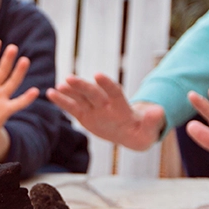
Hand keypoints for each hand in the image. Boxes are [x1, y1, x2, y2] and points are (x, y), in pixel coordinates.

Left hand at [0, 39, 38, 161]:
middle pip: (1, 71)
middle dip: (7, 60)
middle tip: (12, 47)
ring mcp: (1, 97)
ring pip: (11, 82)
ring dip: (18, 72)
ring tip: (24, 61)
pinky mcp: (6, 109)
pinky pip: (18, 103)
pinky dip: (26, 98)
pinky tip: (34, 91)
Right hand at [47, 73, 164, 150]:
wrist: (130, 132)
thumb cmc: (141, 131)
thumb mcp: (149, 130)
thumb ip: (152, 120)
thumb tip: (158, 111)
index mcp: (122, 107)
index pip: (115, 93)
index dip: (107, 84)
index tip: (98, 75)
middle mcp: (106, 104)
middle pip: (94, 93)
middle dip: (83, 86)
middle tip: (70, 78)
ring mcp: (94, 108)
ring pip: (81, 97)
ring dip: (70, 91)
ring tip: (58, 86)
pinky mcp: (85, 114)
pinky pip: (72, 107)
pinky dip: (62, 101)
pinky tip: (50, 93)